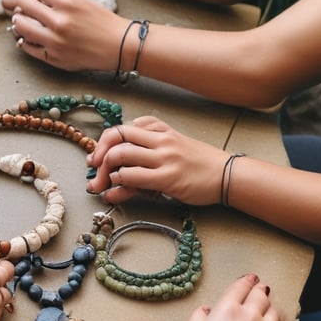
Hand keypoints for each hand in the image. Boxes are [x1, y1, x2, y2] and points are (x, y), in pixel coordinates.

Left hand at [1, 0, 121, 70]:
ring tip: (22, 19)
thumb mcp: (80, 0)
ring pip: (20, 26)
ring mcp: (55, 42)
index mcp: (67, 2)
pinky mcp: (54, 58)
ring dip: (17, 20)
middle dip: (15, 1)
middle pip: (22, 5)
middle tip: (16, 2)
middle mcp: (59, 21)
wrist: (119, 46)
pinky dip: (23, 39)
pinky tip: (29, 35)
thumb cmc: (101, 22)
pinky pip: (27, 47)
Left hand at [86, 116, 229, 204]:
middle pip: (115, 137)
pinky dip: (117, 183)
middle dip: (98, 156)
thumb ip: (144, 154)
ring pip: (121, 154)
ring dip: (104, 172)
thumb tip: (113, 174)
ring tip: (101, 185)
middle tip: (93, 173)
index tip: (95, 158)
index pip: (121, 128)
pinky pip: (132, 176)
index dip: (103, 143)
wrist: (226, 175)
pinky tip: (115, 191)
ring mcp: (164, 157)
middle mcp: (160, 139)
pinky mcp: (167, 177)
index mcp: (159, 128)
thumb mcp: (170, 150)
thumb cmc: (197, 165)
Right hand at [183, 274, 292, 320]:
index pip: (243, 286)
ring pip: (277, 316)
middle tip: (260, 294)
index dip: (247, 281)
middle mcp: (254, 316)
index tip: (251, 279)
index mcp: (230, 308)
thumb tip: (208, 310)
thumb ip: (200, 314)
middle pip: (263, 297)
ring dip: (270, 316)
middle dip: (260, 293)